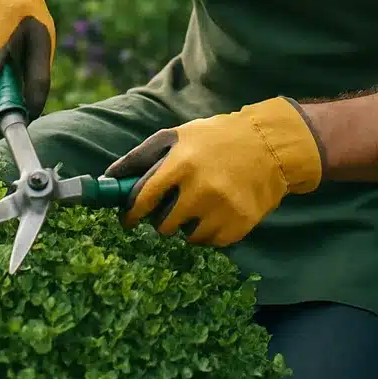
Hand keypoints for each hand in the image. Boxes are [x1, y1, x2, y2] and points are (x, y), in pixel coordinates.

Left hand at [104, 97, 322, 246]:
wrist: (268, 147)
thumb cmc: (216, 138)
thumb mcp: (178, 136)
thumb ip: (142, 156)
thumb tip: (109, 177)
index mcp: (179, 163)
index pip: (142, 198)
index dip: (130, 212)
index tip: (127, 219)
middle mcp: (198, 190)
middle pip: (162, 224)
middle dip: (161, 218)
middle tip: (171, 207)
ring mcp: (220, 210)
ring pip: (185, 236)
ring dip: (186, 225)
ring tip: (199, 204)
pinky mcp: (238, 226)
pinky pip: (209, 242)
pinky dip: (208, 232)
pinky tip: (217, 211)